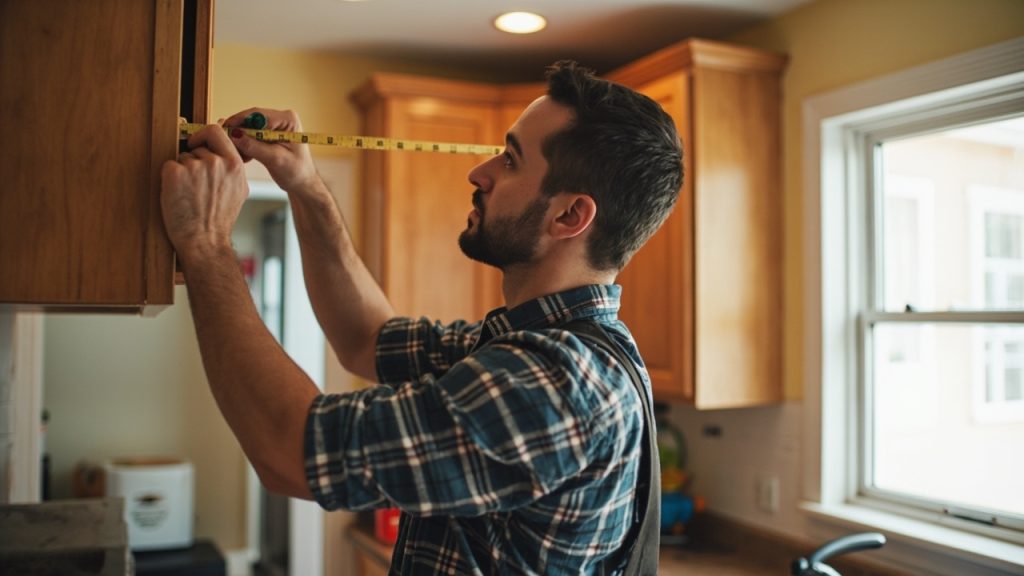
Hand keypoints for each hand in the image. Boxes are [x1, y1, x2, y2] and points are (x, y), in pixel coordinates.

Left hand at [161, 125, 247, 259]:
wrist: (205, 240)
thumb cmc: (219, 218)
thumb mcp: (238, 189)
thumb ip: (232, 166)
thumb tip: (224, 143)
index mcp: (234, 164)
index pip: (215, 130)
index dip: (203, 135)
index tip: (197, 144)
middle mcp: (215, 162)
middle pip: (196, 148)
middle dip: (194, 162)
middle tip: (197, 187)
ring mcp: (194, 167)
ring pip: (182, 158)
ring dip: (182, 173)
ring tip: (190, 194)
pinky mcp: (174, 174)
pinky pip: (168, 166)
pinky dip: (169, 179)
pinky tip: (178, 195)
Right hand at [223, 108, 319, 193]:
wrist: (302, 182)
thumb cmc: (296, 172)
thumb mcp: (276, 160)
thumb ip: (255, 147)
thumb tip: (234, 135)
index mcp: (288, 119)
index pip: (258, 115)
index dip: (239, 121)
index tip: (224, 130)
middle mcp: (280, 118)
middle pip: (250, 120)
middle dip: (237, 132)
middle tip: (224, 144)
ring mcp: (273, 125)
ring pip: (247, 128)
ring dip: (239, 140)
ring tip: (236, 154)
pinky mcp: (267, 134)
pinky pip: (249, 135)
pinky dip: (243, 145)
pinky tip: (243, 157)